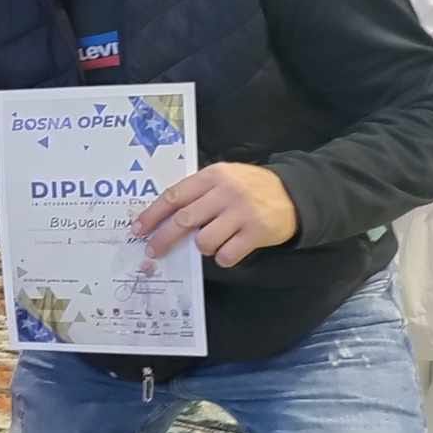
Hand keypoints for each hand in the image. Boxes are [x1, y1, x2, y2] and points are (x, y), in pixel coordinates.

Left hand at [134, 162, 297, 268]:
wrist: (295, 194)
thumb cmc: (250, 188)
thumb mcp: (225, 178)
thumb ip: (198, 192)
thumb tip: (163, 217)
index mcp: (213, 175)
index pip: (174, 196)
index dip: (153, 214)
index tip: (138, 229)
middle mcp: (225, 192)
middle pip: (183, 220)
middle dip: (163, 239)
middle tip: (152, 251)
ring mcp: (242, 212)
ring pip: (204, 241)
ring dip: (202, 247)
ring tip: (211, 242)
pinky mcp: (257, 232)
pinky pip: (227, 254)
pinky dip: (223, 257)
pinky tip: (230, 249)